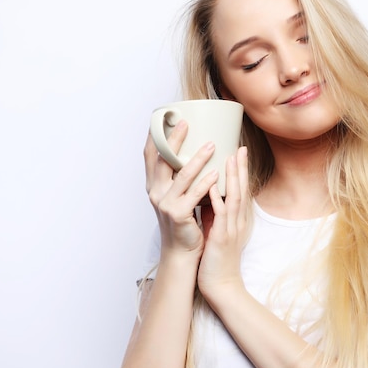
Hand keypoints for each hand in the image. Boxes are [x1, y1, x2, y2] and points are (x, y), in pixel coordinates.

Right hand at [144, 120, 218, 257]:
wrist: (182, 250)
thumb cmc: (184, 220)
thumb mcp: (177, 194)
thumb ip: (179, 176)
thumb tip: (194, 150)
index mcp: (154, 185)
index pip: (150, 156)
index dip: (155, 136)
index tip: (163, 117)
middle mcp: (156, 192)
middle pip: (163, 160)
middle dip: (174, 140)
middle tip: (186, 123)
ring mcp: (165, 203)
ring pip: (182, 176)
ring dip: (197, 158)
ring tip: (211, 145)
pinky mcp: (178, 215)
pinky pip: (194, 195)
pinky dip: (206, 183)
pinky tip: (217, 173)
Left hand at [197, 146, 249, 299]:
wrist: (220, 284)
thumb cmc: (217, 259)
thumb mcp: (218, 230)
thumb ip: (215, 213)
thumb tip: (208, 195)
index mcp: (236, 219)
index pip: (240, 190)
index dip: (240, 172)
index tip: (238, 153)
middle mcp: (237, 221)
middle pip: (241, 189)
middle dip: (241, 168)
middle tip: (241, 148)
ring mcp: (231, 228)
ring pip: (234, 198)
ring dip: (234, 178)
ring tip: (232, 158)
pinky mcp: (222, 237)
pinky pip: (221, 215)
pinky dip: (218, 199)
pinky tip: (214, 187)